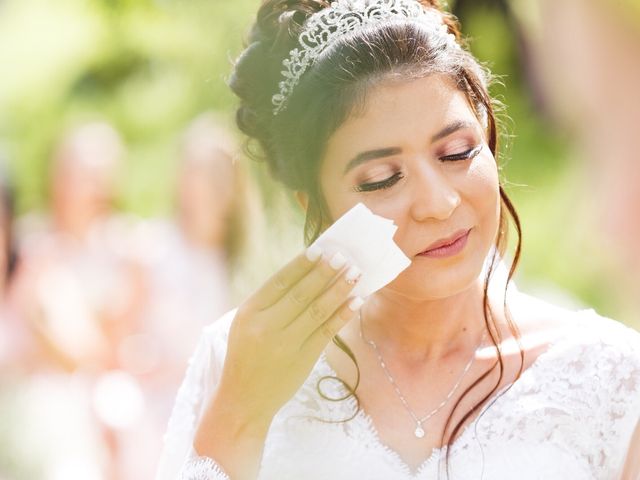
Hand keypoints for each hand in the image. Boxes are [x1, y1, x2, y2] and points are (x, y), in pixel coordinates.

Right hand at [194, 246, 362, 478]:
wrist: (244, 400)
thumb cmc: (246, 356)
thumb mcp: (247, 325)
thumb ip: (270, 302)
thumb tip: (307, 274)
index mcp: (249, 312)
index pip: (279, 282)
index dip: (301, 265)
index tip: (320, 249)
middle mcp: (266, 326)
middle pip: (301, 293)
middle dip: (325, 272)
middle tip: (343, 256)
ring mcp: (285, 344)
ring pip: (318, 310)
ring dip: (339, 289)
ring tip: (355, 273)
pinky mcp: (303, 359)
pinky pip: (327, 332)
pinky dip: (343, 314)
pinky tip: (356, 301)